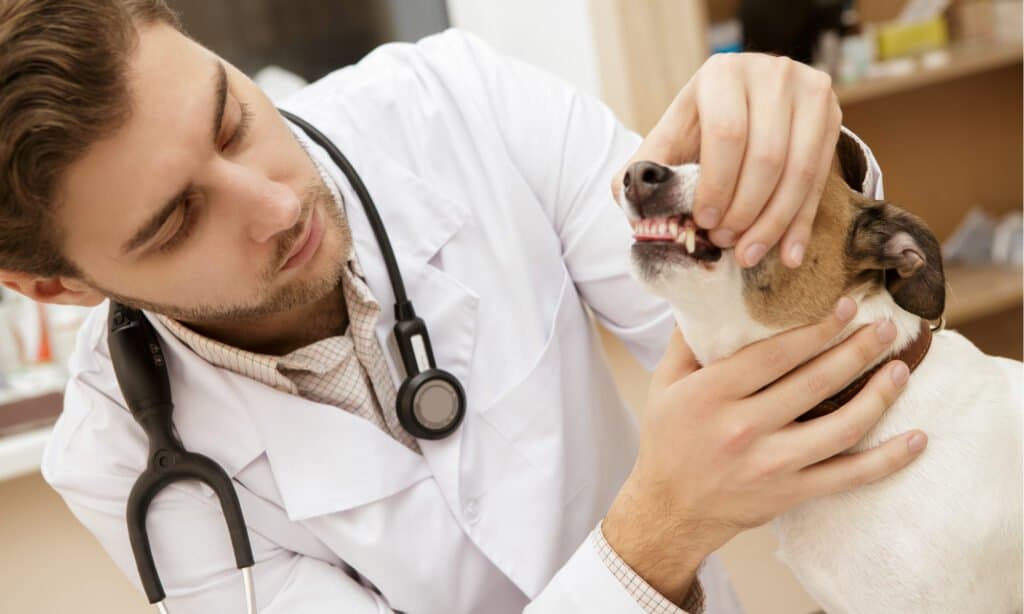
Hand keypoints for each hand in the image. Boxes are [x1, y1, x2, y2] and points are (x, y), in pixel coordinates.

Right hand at [602, 298, 926, 602]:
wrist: (670, 509)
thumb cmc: (668, 439)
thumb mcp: (665, 383)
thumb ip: (689, 341)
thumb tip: (714, 293)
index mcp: (712, 394)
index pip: (775, 355)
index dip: (816, 329)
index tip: (847, 306)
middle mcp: (742, 428)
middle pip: (815, 383)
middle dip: (857, 350)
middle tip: (885, 327)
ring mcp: (770, 464)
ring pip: (840, 427)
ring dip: (879, 396)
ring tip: (900, 369)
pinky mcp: (790, 493)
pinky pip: (848, 476)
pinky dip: (888, 459)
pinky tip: (917, 438)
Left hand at [613, 53, 841, 268]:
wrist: (745, 104)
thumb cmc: (698, 130)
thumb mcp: (667, 140)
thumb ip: (645, 170)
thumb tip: (635, 205)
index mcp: (722, 74)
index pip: (727, 134)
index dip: (717, 185)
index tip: (705, 222)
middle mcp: (772, 73)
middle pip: (768, 156)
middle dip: (745, 210)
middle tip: (725, 241)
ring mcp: (809, 91)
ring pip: (799, 171)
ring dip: (773, 223)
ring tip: (748, 254)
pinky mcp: (832, 115)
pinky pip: (821, 179)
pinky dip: (801, 224)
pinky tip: (787, 256)